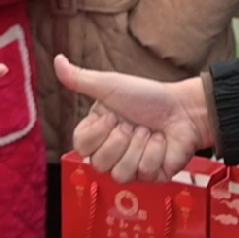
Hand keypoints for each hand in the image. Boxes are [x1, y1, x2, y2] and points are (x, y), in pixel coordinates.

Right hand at [55, 55, 214, 182]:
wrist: (182, 108)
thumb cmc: (146, 96)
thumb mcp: (110, 85)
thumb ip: (80, 79)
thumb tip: (56, 60)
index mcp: (97, 133)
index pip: (81, 147)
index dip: (98, 132)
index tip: (113, 115)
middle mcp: (110, 153)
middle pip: (99, 164)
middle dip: (121, 139)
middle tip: (134, 123)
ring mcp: (130, 168)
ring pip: (120, 173)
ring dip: (139, 146)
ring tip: (149, 132)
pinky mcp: (151, 177)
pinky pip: (144, 174)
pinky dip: (155, 153)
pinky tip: (161, 142)